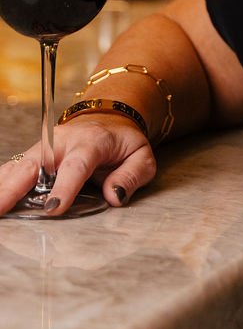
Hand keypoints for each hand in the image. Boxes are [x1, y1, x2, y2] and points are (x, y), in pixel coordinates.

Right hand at [0, 116, 156, 215]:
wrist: (108, 120)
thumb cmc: (123, 143)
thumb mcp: (142, 157)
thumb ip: (131, 176)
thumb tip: (115, 196)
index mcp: (92, 141)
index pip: (77, 164)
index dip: (65, 186)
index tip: (54, 208)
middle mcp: (62, 142)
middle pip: (35, 164)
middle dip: (16, 187)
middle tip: (2, 208)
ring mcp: (44, 148)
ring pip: (18, 166)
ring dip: (3, 187)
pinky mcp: (33, 156)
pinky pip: (13, 170)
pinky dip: (3, 183)